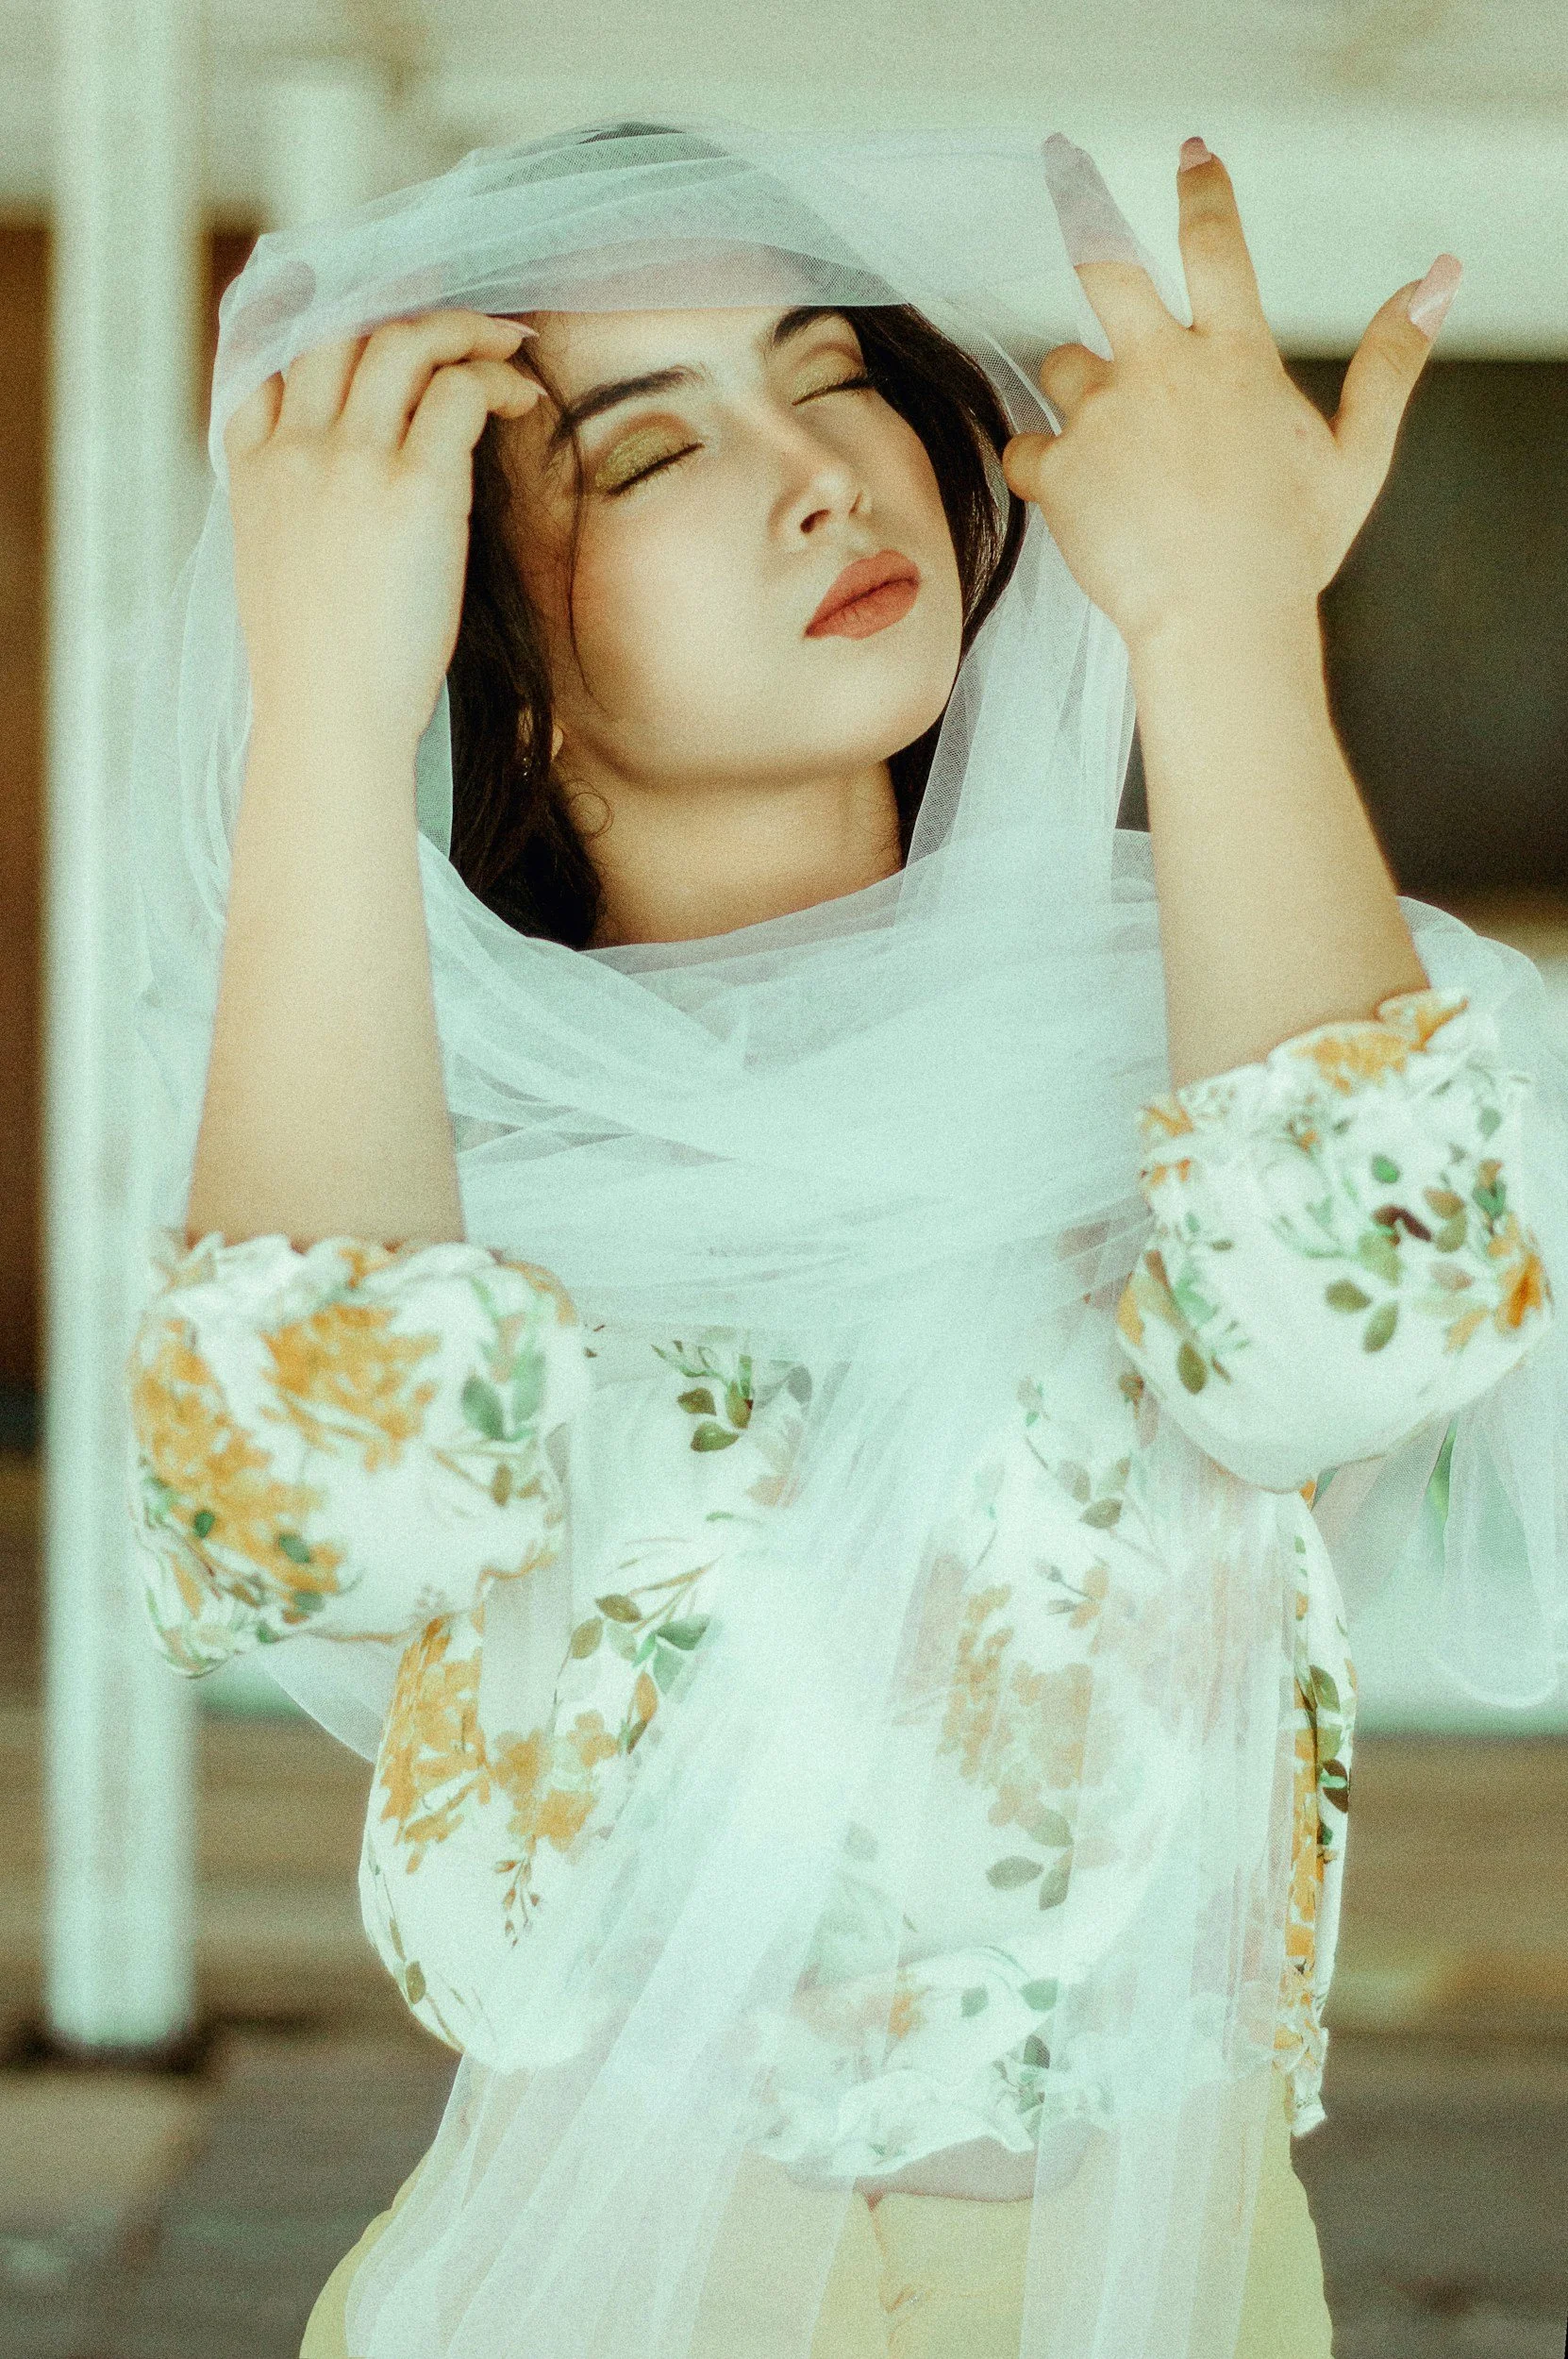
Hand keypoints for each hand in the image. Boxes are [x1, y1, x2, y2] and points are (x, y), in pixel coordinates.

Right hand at [222, 308, 544, 755]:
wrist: (329, 719)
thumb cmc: (319, 678)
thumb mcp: (280, 582)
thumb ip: (301, 521)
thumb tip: (350, 515)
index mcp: (253, 474)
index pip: (266, 363)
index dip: (320, 331)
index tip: (371, 332)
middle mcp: (296, 450)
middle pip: (337, 330)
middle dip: (402, 310)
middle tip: (461, 326)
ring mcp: (351, 460)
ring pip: (400, 341)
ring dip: (461, 329)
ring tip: (507, 344)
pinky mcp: (413, 485)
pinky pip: (458, 391)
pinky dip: (496, 379)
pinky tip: (523, 398)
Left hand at [1001, 138, 1460, 656]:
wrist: (1221, 623)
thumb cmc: (1289, 550)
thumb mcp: (1355, 455)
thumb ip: (1390, 363)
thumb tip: (1436, 282)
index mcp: (1234, 358)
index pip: (1215, 246)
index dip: (1202, 191)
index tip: (1191, 156)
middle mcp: (1161, 370)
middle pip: (1105, 269)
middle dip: (1089, 234)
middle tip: (1072, 195)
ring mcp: (1104, 417)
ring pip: (1063, 365)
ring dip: (1079, 390)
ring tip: (1114, 448)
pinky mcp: (1059, 469)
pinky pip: (1028, 447)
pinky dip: (1043, 466)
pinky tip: (1077, 498)